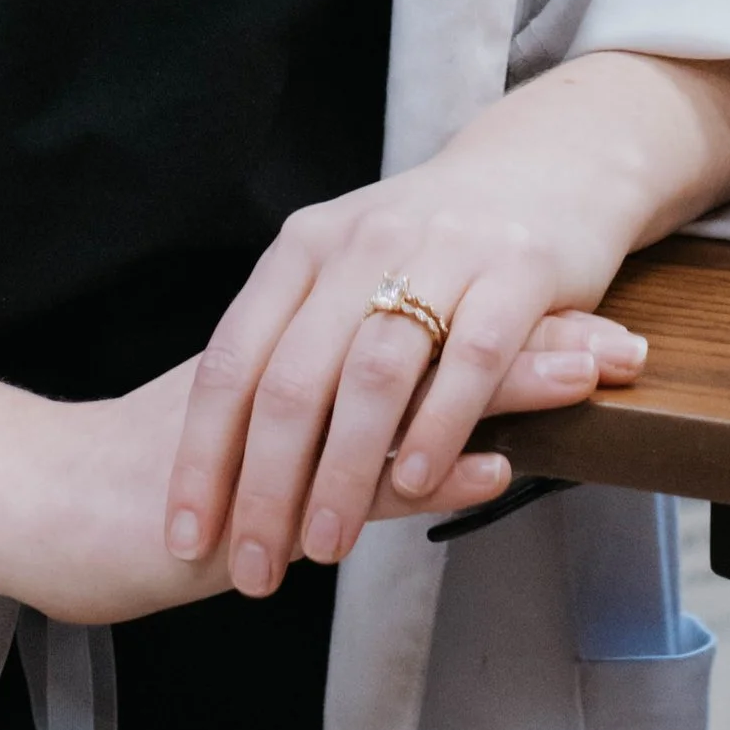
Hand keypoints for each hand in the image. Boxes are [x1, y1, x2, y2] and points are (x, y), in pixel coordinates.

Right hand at [0, 336, 605, 626]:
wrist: (46, 507)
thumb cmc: (149, 482)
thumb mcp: (257, 454)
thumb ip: (332, 435)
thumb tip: (422, 437)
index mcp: (298, 354)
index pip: (415, 322)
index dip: (501, 318)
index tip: (588, 310)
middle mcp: (295, 372)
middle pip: (429, 342)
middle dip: (528, 339)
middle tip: (619, 336)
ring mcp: (278, 429)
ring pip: (408, 394)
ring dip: (501, 389)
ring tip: (586, 377)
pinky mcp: (258, 492)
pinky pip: (354, 484)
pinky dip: (425, 475)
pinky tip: (488, 471)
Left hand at [161, 52, 729, 596]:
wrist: (546, 159)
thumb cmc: (434, 239)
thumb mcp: (347, 270)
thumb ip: (298, 343)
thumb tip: (228, 454)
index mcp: (304, 247)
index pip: (233, 359)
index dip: (203, 454)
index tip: (183, 533)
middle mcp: (360, 243)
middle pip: (292, 378)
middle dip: (265, 487)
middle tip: (254, 569)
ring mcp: (440, 253)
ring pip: (373, 375)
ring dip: (345, 472)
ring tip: (326, 547)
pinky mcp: (516, 270)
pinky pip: (469, 359)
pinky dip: (439, 428)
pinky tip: (418, 486)